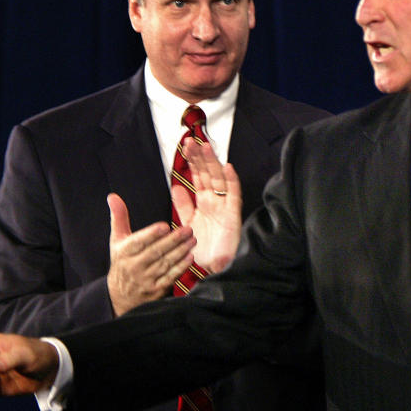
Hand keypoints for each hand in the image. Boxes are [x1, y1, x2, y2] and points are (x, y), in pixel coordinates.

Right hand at [106, 193, 196, 315]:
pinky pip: (170, 277)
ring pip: (164, 264)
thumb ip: (119, 217)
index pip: (138, 242)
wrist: (121, 296)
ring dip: (180, 252)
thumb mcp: (117, 240)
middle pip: (155, 252)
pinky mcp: (155, 291)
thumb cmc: (122, 262)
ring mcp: (145, 280)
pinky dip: (180, 268)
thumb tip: (113, 196)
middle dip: (173, 241)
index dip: (151, 234)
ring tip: (193, 240)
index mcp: (124, 252)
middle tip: (188, 229)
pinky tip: (190, 258)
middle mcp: (133, 267)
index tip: (165, 226)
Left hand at [172, 138, 242, 273]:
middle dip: (200, 157)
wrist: (213, 270)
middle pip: (208, 174)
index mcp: (203, 203)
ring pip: (219, 180)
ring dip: (213, 163)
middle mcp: (214, 202)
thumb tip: (176, 186)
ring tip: (206, 146)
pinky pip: (234, 195)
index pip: (198, 177)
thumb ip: (183, 205)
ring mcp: (224, 207)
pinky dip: (232, 181)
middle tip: (192, 140)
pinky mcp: (233, 215)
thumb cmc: (202, 249)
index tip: (185, 146)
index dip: (193, 161)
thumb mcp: (187, 224)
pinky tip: (228, 168)